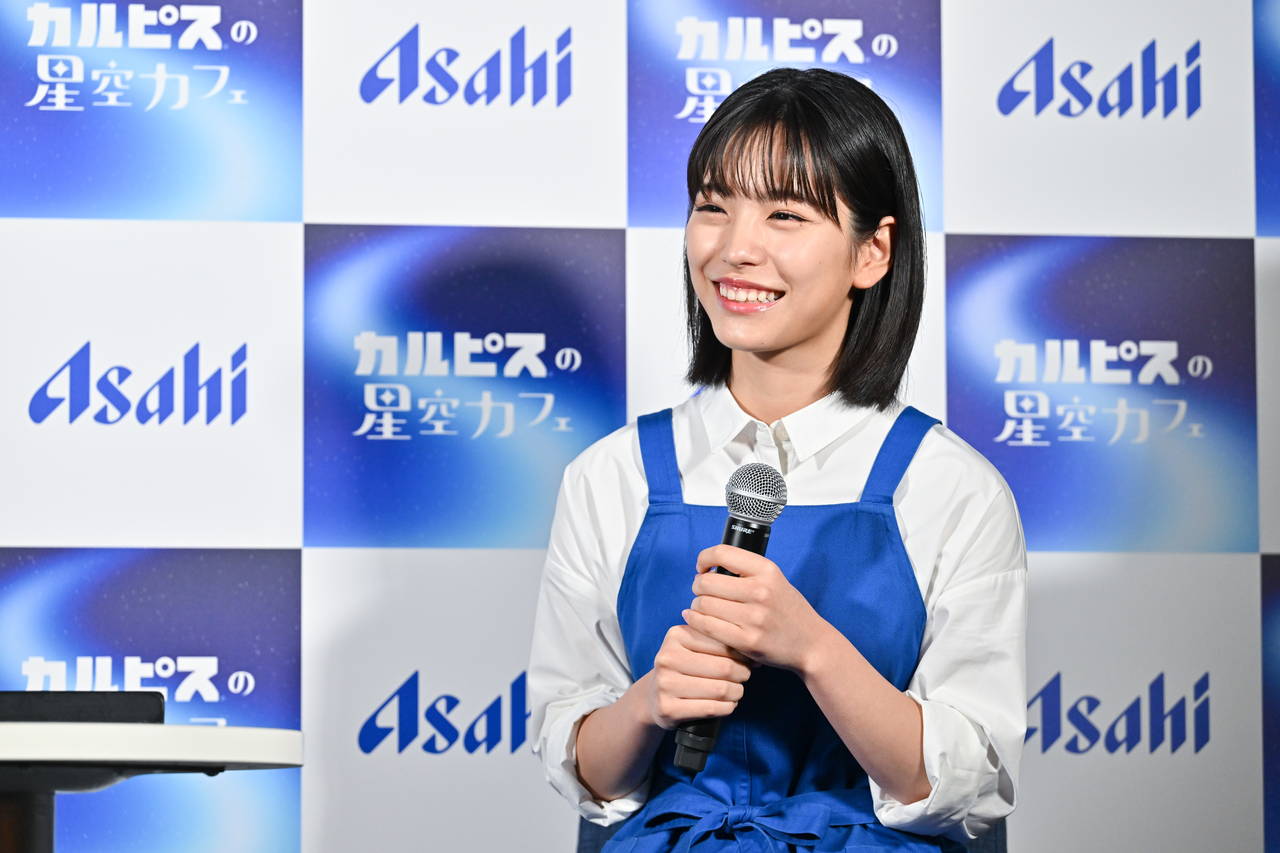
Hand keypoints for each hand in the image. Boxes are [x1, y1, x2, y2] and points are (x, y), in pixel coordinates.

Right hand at [644, 624, 753, 729]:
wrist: (654, 696)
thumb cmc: (684, 668)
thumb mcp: (694, 646)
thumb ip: (719, 641)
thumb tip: (753, 652)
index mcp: (676, 636)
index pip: (722, 643)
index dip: (742, 653)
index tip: (748, 660)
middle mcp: (667, 658)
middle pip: (724, 667)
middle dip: (742, 673)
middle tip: (745, 676)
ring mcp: (665, 685)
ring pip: (720, 689)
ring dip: (737, 692)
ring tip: (737, 691)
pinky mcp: (667, 708)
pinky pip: (711, 708)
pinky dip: (727, 708)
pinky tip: (727, 704)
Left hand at [684, 544, 831, 673]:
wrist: (811, 644)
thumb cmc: (788, 611)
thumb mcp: (775, 580)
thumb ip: (747, 571)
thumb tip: (709, 566)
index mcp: (767, 571)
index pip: (722, 553)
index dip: (704, 559)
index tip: (702, 568)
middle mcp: (761, 591)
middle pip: (707, 582)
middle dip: (698, 585)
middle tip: (701, 591)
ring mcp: (754, 617)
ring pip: (704, 604)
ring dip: (697, 604)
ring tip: (703, 607)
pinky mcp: (747, 640)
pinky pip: (707, 626)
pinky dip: (695, 620)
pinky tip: (695, 618)